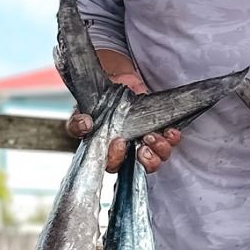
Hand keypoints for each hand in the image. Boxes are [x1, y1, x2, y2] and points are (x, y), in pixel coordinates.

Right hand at [65, 74, 183, 173]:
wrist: (115, 82)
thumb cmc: (98, 103)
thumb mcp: (83, 112)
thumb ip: (77, 123)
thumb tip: (85, 125)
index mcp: (108, 152)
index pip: (113, 165)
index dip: (117, 159)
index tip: (119, 143)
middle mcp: (129, 152)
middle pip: (141, 167)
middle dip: (146, 159)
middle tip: (143, 147)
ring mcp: (146, 142)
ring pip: (158, 157)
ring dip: (160, 149)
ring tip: (154, 136)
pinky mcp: (160, 131)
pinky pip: (170, 141)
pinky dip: (172, 138)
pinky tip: (170, 131)